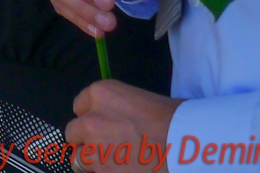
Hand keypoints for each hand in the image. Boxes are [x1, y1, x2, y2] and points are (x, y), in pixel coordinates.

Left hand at [66, 80, 182, 172]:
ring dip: (90, 160)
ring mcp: (93, 149)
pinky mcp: (102, 172)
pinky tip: (118, 171)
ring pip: (77, 158)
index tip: (102, 124)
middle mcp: (90, 120)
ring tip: (109, 163)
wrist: (185, 146)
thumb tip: (117, 122)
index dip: (91, 116)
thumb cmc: (174, 119)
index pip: (79, 106)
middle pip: (73, 132)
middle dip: (87, 139)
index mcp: (100, 94)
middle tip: (106, 146)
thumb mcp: (139, 101)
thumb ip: (117, 110)